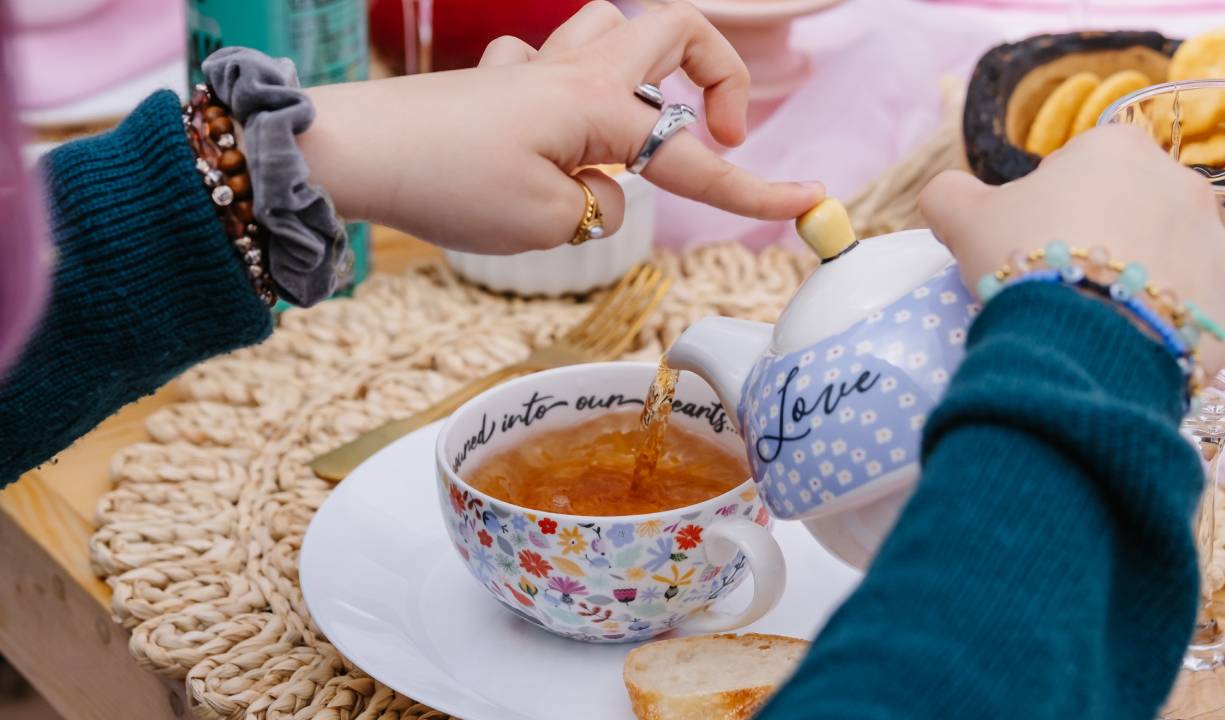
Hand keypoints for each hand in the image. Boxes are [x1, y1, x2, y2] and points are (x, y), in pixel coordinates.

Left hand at [298, 1, 823, 252]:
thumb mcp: (546, 223)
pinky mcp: (496, 84)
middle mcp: (575, 71)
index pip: (695, 158)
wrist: (355, 151)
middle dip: (720, 74)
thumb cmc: (449, 183)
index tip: (810, 203)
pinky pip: (549, 60)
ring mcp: (533, 69)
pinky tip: (552, 131)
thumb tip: (605, 193)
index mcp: (600, 106)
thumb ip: (600, 209)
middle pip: (676, 30)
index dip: (756, 188)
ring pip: (616, 26)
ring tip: (649, 123)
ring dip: (652, 64)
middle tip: (724, 132)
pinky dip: (572, 88)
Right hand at [919, 124, 1224, 375]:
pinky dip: (1154, 327)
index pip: (1077, 168)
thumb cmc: (1024, 257)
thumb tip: (940, 194)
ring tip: (1085, 318)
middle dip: (1095, 241)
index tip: (1026, 242)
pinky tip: (1114, 343)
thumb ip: (949, 195)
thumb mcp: (963, 219)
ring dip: (1130, 282)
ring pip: (1160, 262)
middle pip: (1126, 212)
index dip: (1044, 206)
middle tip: (1052, 281)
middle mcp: (1180, 185)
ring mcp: (1213, 246)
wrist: (1080, 337)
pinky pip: (1184, 314)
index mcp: (1117, 149)